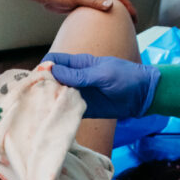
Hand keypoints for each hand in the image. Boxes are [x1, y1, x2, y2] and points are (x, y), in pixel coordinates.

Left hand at [42, 0, 137, 22]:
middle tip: (131, 25)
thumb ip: (94, 1)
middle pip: (115, 2)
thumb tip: (110, 5)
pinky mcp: (82, 7)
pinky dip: (103, 20)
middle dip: (124, 12)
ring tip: (120, 28)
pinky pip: (97, 14)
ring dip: (114, 16)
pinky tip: (103, 29)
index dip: (128, 6)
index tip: (134, 17)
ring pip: (106, 8)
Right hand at [44, 53, 159, 118]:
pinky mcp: (83, 108)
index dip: (43, 68)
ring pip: (56, 96)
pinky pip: (67, 110)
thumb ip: (79, 75)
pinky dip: (60, 113)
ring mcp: (78, 94)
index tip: (36, 79)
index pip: (53, 61)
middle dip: (42, 86)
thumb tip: (53, 71)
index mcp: (78, 64)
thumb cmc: (125, 77)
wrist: (144, 95)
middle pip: (51, 80)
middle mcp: (74, 78)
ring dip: (49, 101)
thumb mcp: (102, 73)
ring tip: (41, 109)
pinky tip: (54, 118)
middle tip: (35, 97)